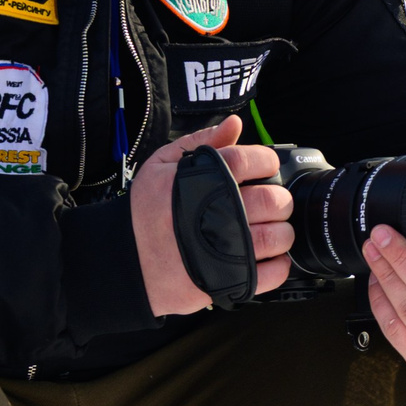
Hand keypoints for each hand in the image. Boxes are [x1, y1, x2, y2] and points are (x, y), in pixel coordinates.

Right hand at [131, 114, 293, 315]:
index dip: (266, 162)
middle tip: (272, 203)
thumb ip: (201, 143)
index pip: (251, 160)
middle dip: (279, 199)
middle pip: (273, 200)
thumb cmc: (144, 213)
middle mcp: (216, 214)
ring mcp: (223, 251)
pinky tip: (269, 256)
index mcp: (202, 182)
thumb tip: (235, 124)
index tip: (266, 168)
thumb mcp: (161, 167)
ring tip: (272, 230)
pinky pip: (272, 273)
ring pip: (277, 237)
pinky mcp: (227, 281)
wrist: (123, 261)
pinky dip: (279, 264)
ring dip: (283, 232)